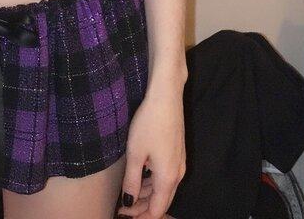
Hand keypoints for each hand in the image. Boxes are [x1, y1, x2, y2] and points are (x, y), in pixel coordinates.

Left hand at [116, 80, 185, 217]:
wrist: (167, 96)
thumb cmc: (149, 123)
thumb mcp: (135, 153)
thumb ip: (132, 181)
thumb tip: (129, 201)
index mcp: (168, 178)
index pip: (156, 211)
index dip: (140, 217)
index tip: (123, 215)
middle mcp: (178, 174)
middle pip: (162, 202)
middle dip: (143, 209)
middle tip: (124, 208)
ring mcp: (179, 163)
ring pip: (164, 189)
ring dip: (148, 195)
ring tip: (129, 194)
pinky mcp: (178, 152)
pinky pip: (166, 176)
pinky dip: (153, 183)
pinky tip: (141, 177)